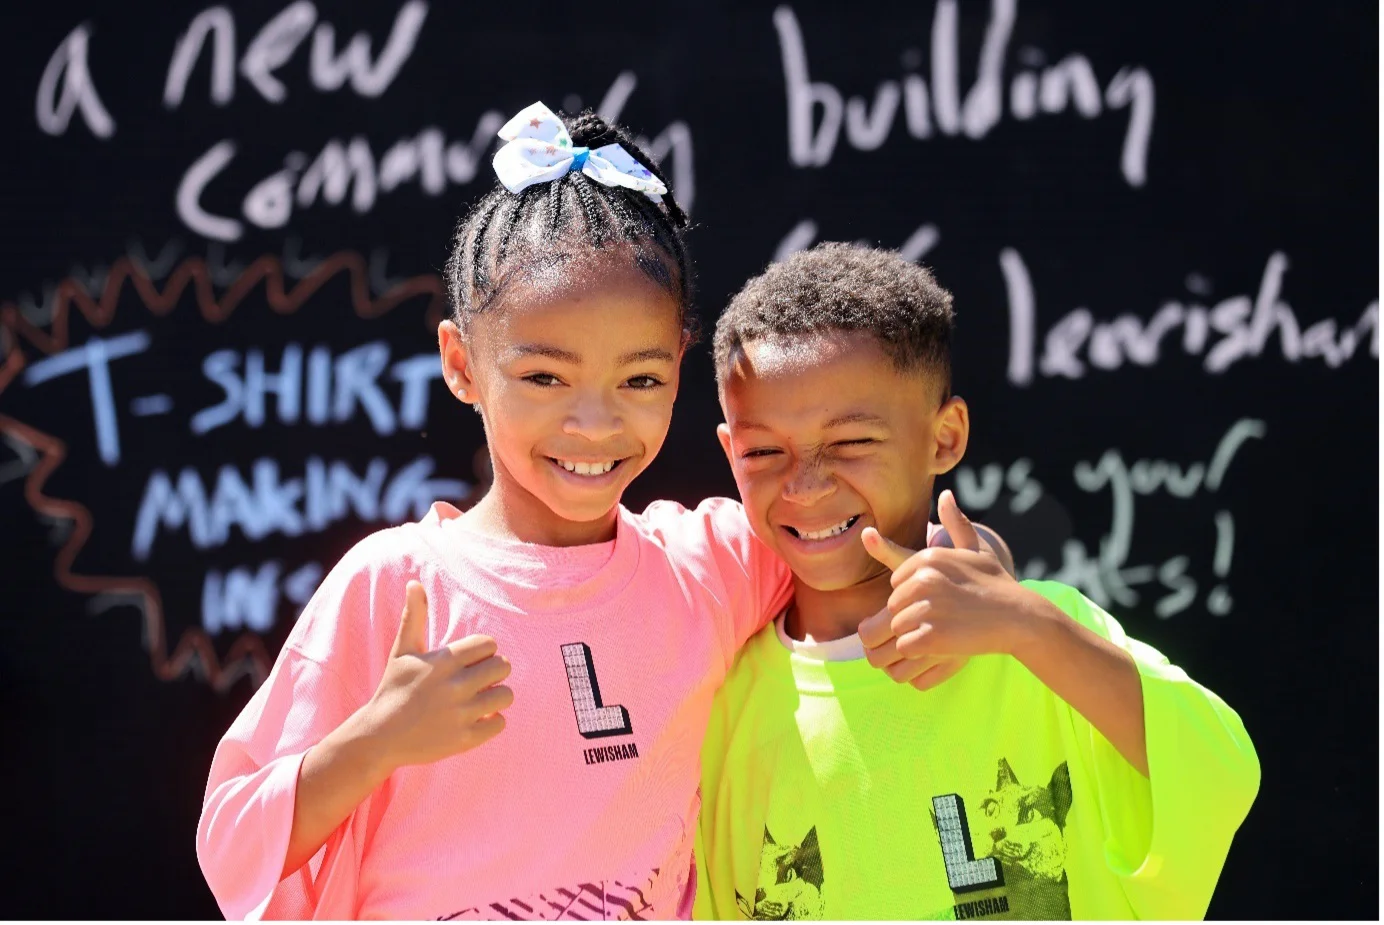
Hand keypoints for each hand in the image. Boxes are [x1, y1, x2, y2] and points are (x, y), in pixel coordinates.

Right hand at [361, 581, 513, 768]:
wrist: (379, 737)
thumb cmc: (394, 689)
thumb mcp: (402, 651)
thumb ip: (414, 616)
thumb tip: (414, 583)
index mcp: (443, 661)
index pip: (489, 644)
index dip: (484, 650)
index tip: (472, 660)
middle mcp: (455, 687)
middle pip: (503, 667)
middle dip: (495, 670)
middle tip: (481, 678)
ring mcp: (461, 714)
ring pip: (506, 695)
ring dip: (497, 695)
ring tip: (481, 698)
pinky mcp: (464, 740)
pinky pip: (500, 724)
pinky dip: (492, 721)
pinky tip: (477, 718)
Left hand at [858, 491, 1030, 691]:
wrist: (1021, 619)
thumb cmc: (996, 584)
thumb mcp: (976, 550)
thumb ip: (956, 523)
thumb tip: (945, 495)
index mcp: (927, 558)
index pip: (897, 582)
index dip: (915, 595)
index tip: (940, 599)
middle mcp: (924, 579)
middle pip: (894, 605)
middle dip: (912, 615)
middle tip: (942, 618)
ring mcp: (927, 608)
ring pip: (898, 627)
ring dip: (915, 634)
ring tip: (943, 631)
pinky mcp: (930, 637)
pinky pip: (905, 647)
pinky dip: (919, 651)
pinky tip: (940, 646)